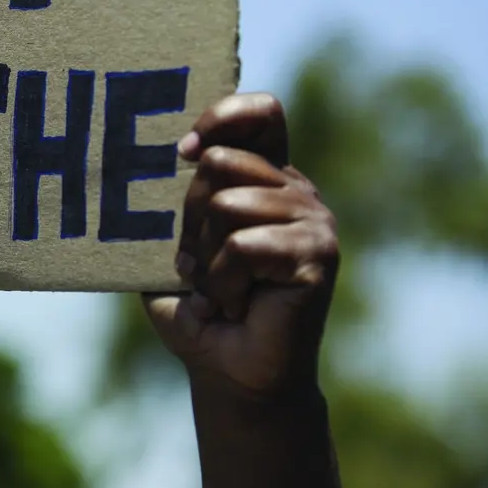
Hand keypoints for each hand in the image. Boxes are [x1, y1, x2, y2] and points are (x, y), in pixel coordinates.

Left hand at [143, 93, 338, 399]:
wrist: (230, 373)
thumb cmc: (198, 307)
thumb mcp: (174, 245)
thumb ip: (174, 201)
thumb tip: (169, 157)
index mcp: (265, 178)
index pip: (260, 114)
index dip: (222, 118)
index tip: (184, 152)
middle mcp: (296, 191)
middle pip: (221, 163)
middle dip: (190, 219)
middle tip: (200, 265)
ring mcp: (314, 221)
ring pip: (227, 205)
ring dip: (207, 259)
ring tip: (222, 290)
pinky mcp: (318, 255)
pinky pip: (242, 246)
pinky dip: (223, 283)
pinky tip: (238, 305)